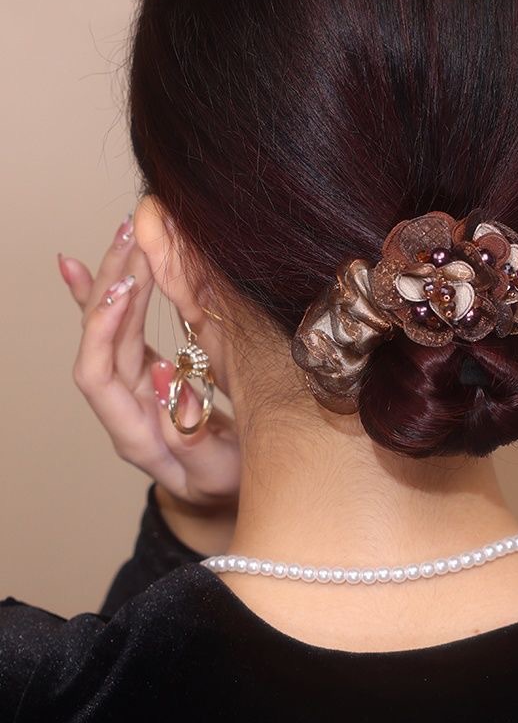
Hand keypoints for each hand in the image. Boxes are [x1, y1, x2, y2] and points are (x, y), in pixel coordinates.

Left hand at [58, 213, 240, 528]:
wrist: (223, 494)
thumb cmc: (224, 488)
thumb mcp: (216, 473)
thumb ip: (190, 436)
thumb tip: (170, 379)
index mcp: (132, 433)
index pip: (97, 376)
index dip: (104, 331)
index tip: (129, 291)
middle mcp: (124, 404)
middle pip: (101, 340)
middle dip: (113, 286)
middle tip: (134, 238)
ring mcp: (133, 385)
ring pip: (113, 327)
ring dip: (117, 278)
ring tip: (128, 232)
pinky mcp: (147, 372)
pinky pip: (120, 332)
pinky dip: (102, 298)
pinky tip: (84, 265)